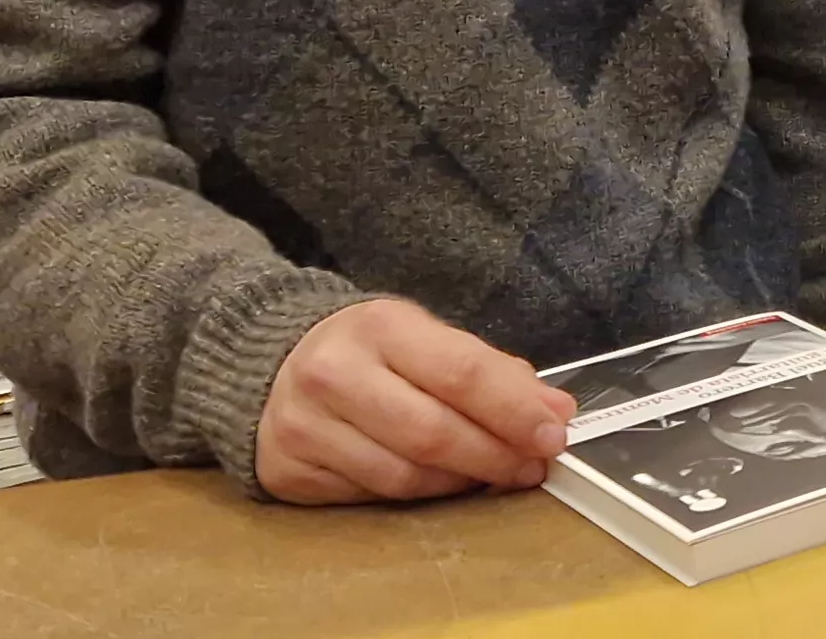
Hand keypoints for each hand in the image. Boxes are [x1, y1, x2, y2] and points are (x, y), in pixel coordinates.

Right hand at [254, 298, 578, 504]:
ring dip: (460, 483)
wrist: (270, 362)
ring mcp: (304, 425)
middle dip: (495, 457)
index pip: (462, 373)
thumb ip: (492, 373)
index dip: (515, 411)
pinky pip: (371, 497)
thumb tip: (555, 412)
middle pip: (433, 434)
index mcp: (380, 326)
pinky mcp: (289, 469)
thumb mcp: (426, 340)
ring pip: (404, 476)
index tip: (553, 436)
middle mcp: (334, 373)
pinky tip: (437, 483)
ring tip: (489, 475)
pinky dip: (416, 496)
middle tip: (531, 468)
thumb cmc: (367, 352)